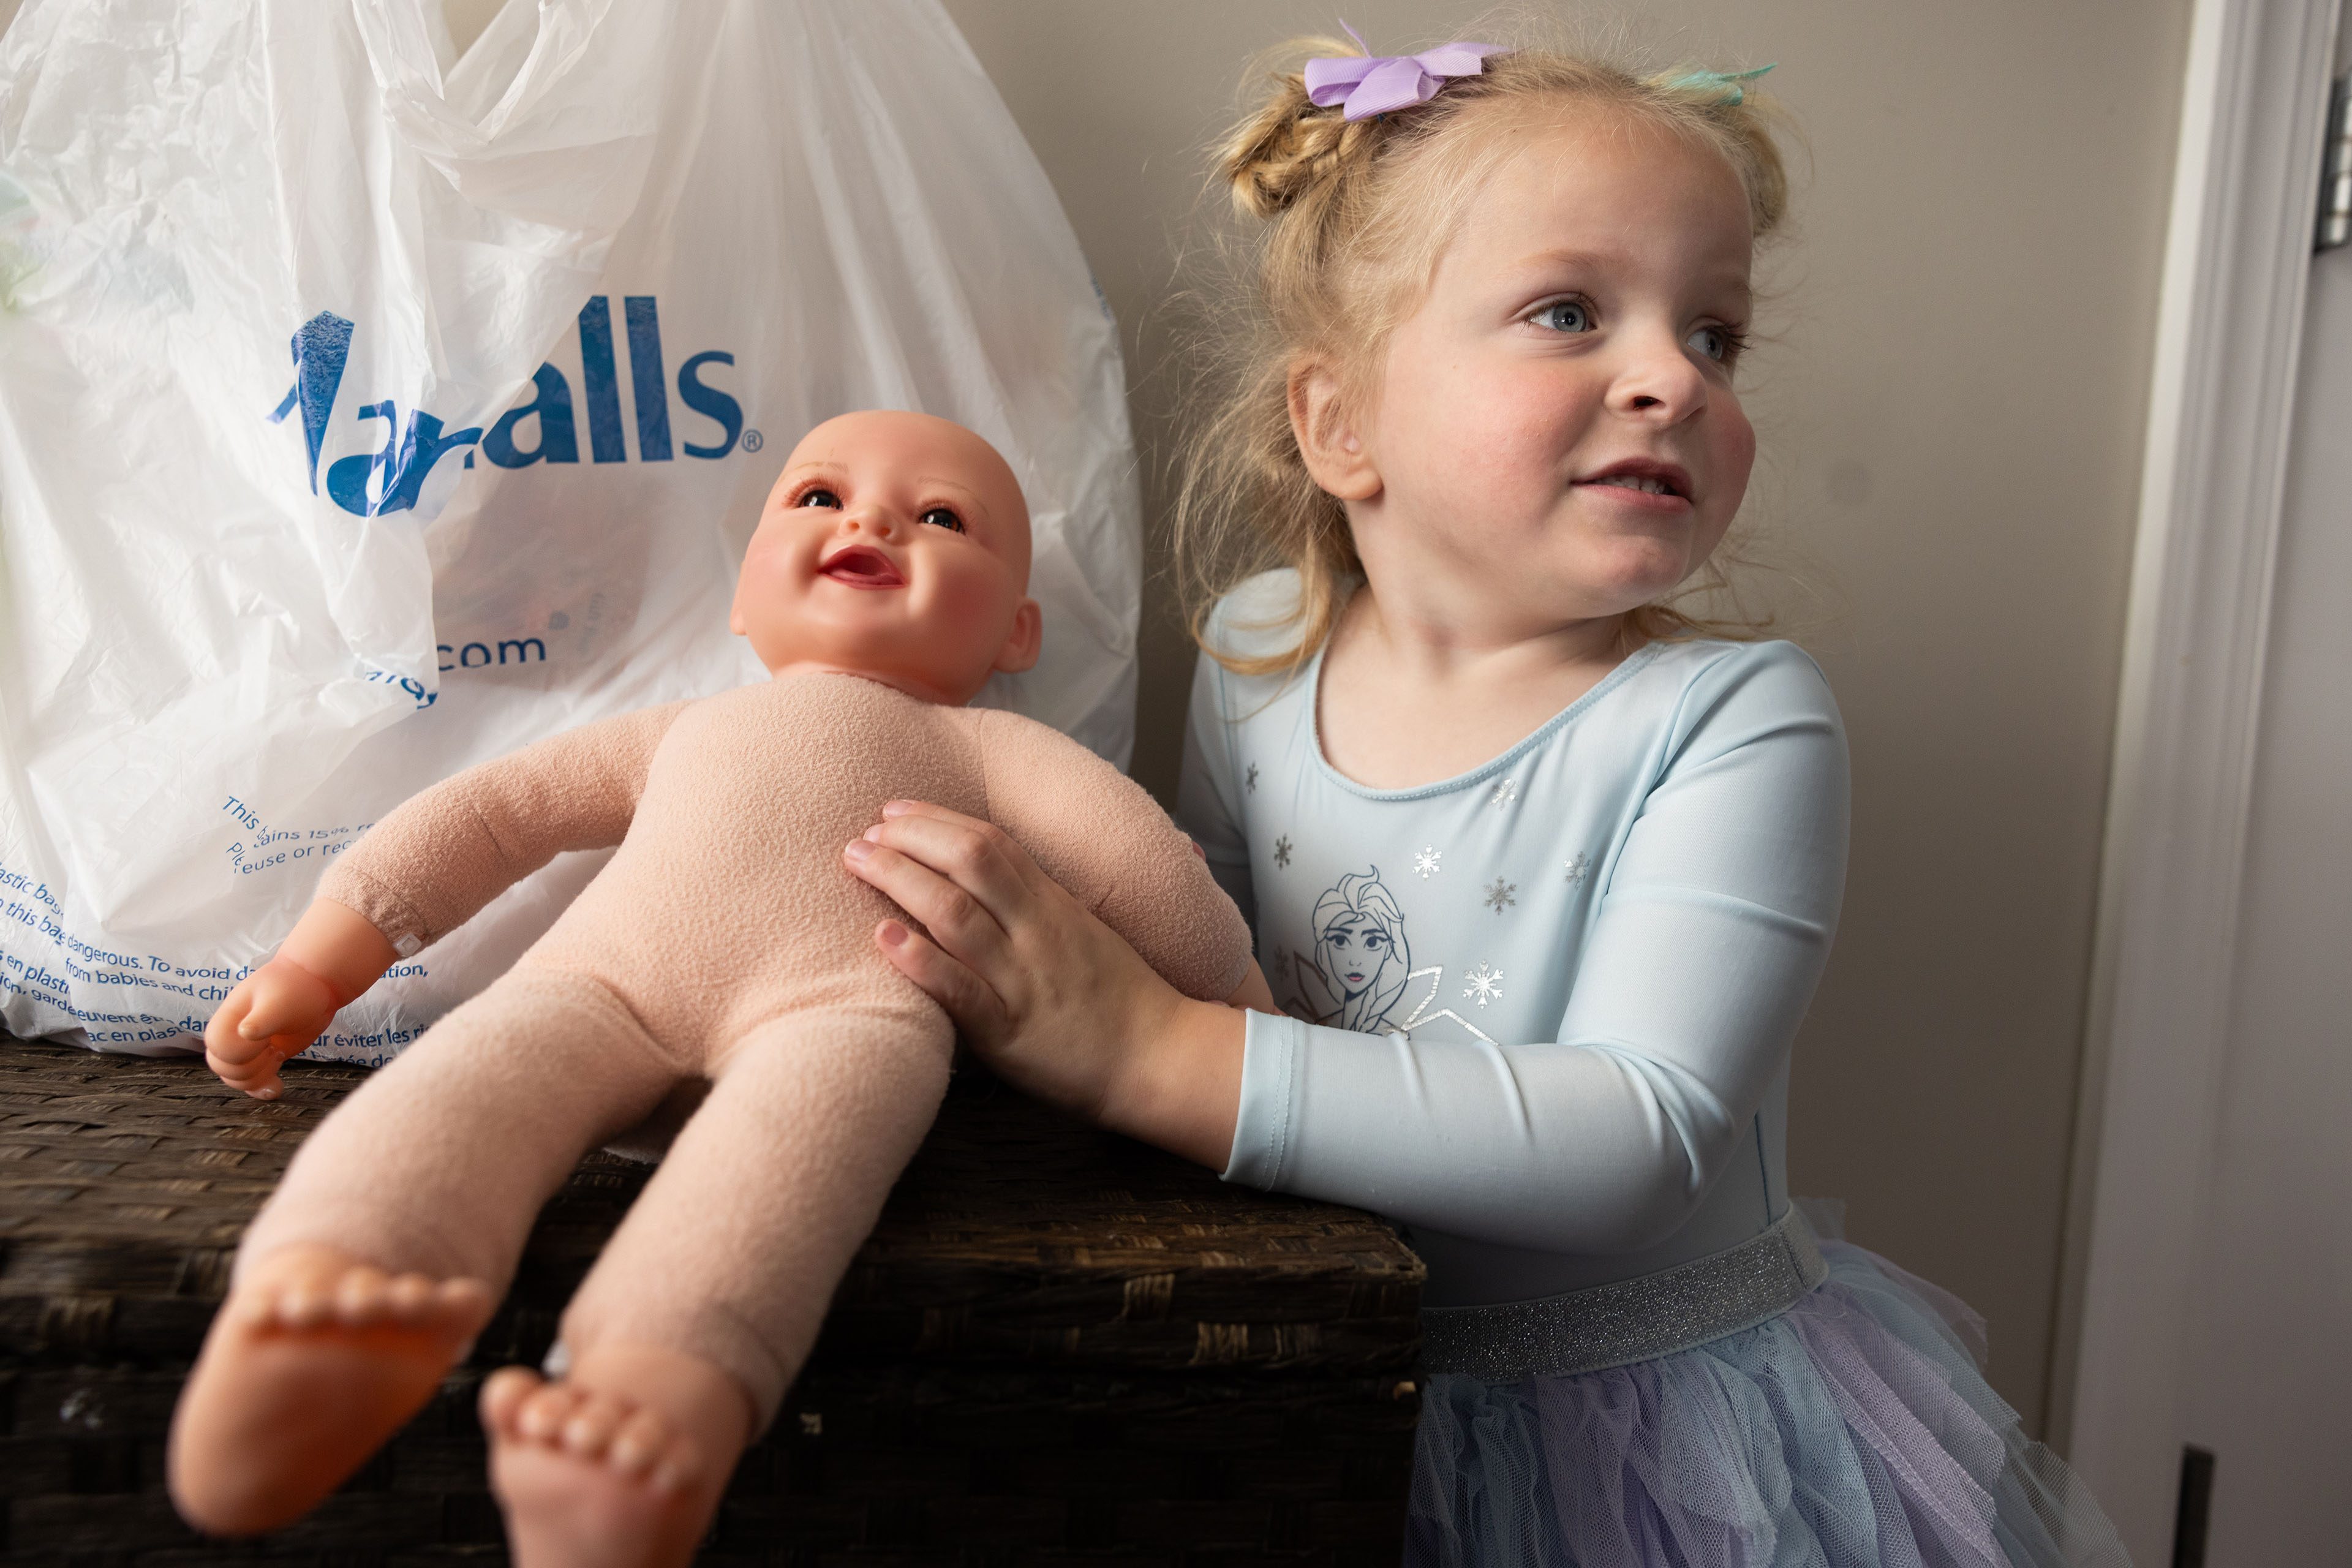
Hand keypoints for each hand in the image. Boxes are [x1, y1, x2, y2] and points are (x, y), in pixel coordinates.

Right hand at [203, 898, 396, 1098]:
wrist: (315, 986)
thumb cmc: (294, 988)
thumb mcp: (279, 1001)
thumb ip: (262, 1019)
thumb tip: (245, 1034)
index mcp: (228, 1019)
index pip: (219, 1049)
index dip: (241, 1053)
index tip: (266, 1040)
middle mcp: (232, 1035)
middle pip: (223, 1068)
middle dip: (250, 1067)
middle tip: (274, 1048)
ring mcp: (247, 1049)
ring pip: (236, 1079)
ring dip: (258, 1077)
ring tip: (278, 1054)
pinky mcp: (263, 1059)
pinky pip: (252, 1083)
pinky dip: (261, 1089)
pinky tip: (276, 1087)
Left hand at [842, 801, 1247, 1168]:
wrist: (1161, 1056)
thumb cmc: (1119, 997)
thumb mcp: (1080, 931)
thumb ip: (1034, 902)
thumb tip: (980, 877)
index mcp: (1052, 904)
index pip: (991, 842)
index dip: (936, 820)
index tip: (894, 811)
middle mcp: (1036, 931)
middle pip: (968, 863)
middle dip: (909, 840)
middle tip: (863, 836)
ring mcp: (1023, 979)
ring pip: (956, 915)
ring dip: (901, 881)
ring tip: (859, 863)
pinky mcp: (1009, 1032)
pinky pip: (961, 989)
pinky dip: (919, 960)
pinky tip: (884, 939)